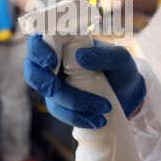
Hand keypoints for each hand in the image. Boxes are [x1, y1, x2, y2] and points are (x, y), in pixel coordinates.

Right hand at [24, 35, 145, 128]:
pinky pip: (59, 111)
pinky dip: (75, 117)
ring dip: (69, 104)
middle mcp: (54, 63)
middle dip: (41, 80)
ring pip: (47, 95)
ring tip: (100, 108)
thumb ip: (105, 54)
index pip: (39, 40)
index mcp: (64, 43)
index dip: (37, 50)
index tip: (50, 60)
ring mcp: (55, 84)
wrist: (127, 94)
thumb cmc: (120, 69)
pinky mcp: (61, 103)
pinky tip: (94, 120)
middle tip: (55, 88)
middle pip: (33, 70)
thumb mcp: (120, 58)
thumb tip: (82, 57)